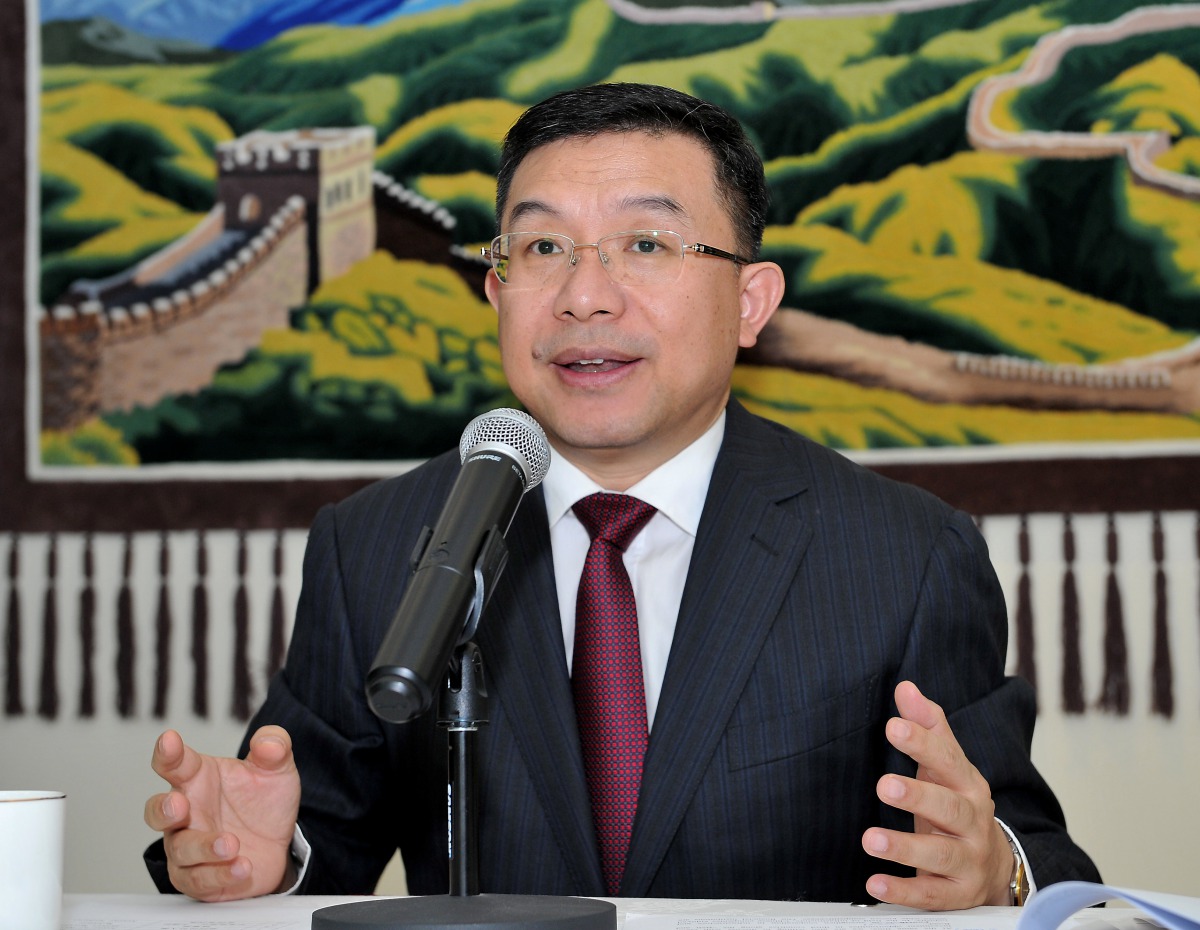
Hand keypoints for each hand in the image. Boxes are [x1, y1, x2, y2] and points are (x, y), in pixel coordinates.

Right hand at [144, 726, 300, 901]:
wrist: (278, 844)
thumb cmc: (263, 801)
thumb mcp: (276, 769)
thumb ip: (274, 747)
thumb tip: (268, 743)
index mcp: (196, 778)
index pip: (175, 763)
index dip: (168, 752)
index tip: (169, 740)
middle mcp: (186, 813)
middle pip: (157, 811)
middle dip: (164, 809)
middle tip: (179, 806)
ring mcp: (188, 846)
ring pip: (180, 850)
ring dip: (204, 848)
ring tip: (232, 845)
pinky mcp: (199, 878)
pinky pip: (199, 880)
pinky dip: (220, 875)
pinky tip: (241, 867)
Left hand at [861, 681, 1012, 909]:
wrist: (995, 866)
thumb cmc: (959, 805)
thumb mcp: (948, 766)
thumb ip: (928, 727)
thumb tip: (906, 689)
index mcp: (969, 785)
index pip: (948, 760)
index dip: (922, 743)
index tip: (893, 727)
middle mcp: (972, 822)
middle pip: (949, 808)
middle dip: (918, 796)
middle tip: (884, 786)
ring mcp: (968, 860)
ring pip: (939, 855)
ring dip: (904, 847)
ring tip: (871, 840)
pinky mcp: (958, 894)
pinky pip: (931, 895)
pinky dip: (904, 891)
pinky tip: (876, 884)